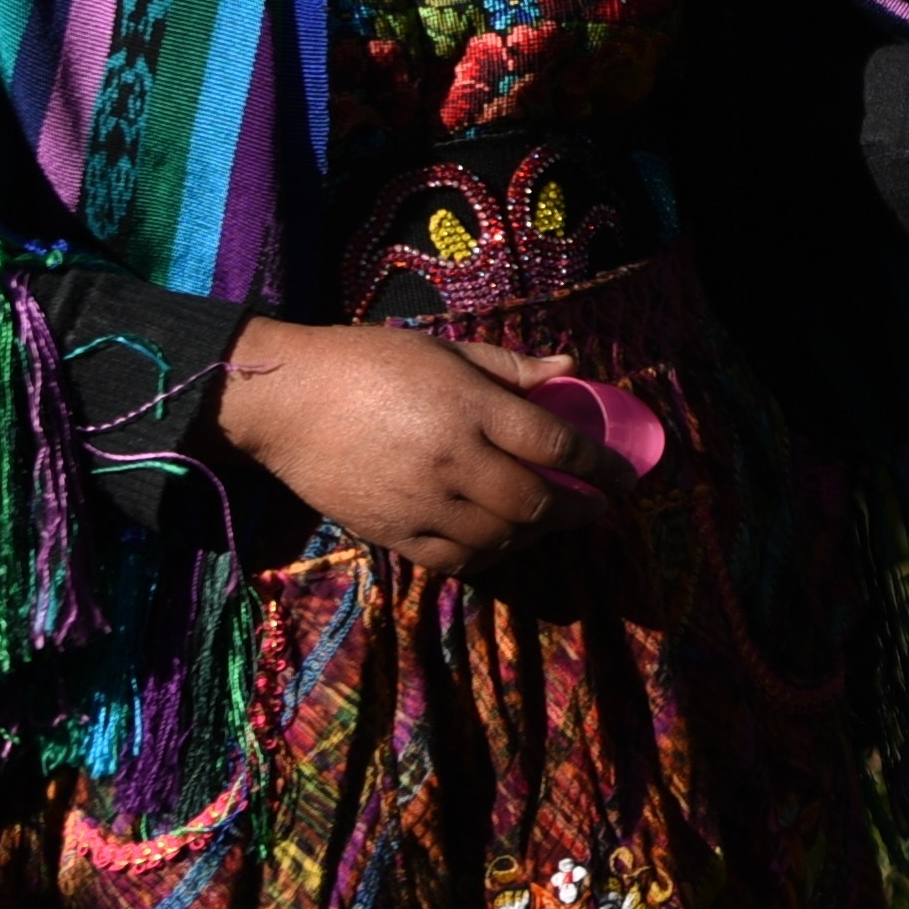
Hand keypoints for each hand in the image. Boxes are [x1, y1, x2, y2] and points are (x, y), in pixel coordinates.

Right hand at [215, 318, 615, 572]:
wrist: (285, 401)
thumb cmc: (366, 362)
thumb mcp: (442, 349)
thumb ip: (509, 367)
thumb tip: (570, 367)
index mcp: (470, 407)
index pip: (556, 445)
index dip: (600, 466)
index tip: (624, 476)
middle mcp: (454, 459)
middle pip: (536, 501)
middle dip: (577, 509)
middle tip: (594, 507)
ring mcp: (423, 502)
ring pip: (501, 538)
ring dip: (534, 534)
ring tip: (545, 521)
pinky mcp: (393, 532)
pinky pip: (457, 559)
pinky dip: (488, 554)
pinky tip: (497, 540)